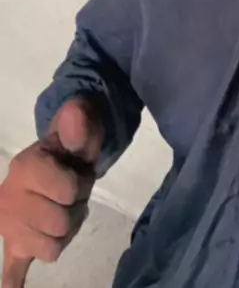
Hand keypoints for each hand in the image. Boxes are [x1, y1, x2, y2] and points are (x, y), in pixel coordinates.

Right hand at [0, 97, 104, 286]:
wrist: (57, 158)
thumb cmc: (70, 147)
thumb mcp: (79, 129)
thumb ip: (80, 123)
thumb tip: (75, 114)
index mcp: (25, 167)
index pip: (69, 191)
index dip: (82, 184)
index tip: (77, 173)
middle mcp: (10, 196)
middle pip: (61, 224)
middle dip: (76, 209)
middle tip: (71, 194)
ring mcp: (10, 224)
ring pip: (52, 248)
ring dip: (65, 232)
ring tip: (60, 209)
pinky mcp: (14, 243)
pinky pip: (12, 268)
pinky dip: (12, 281)